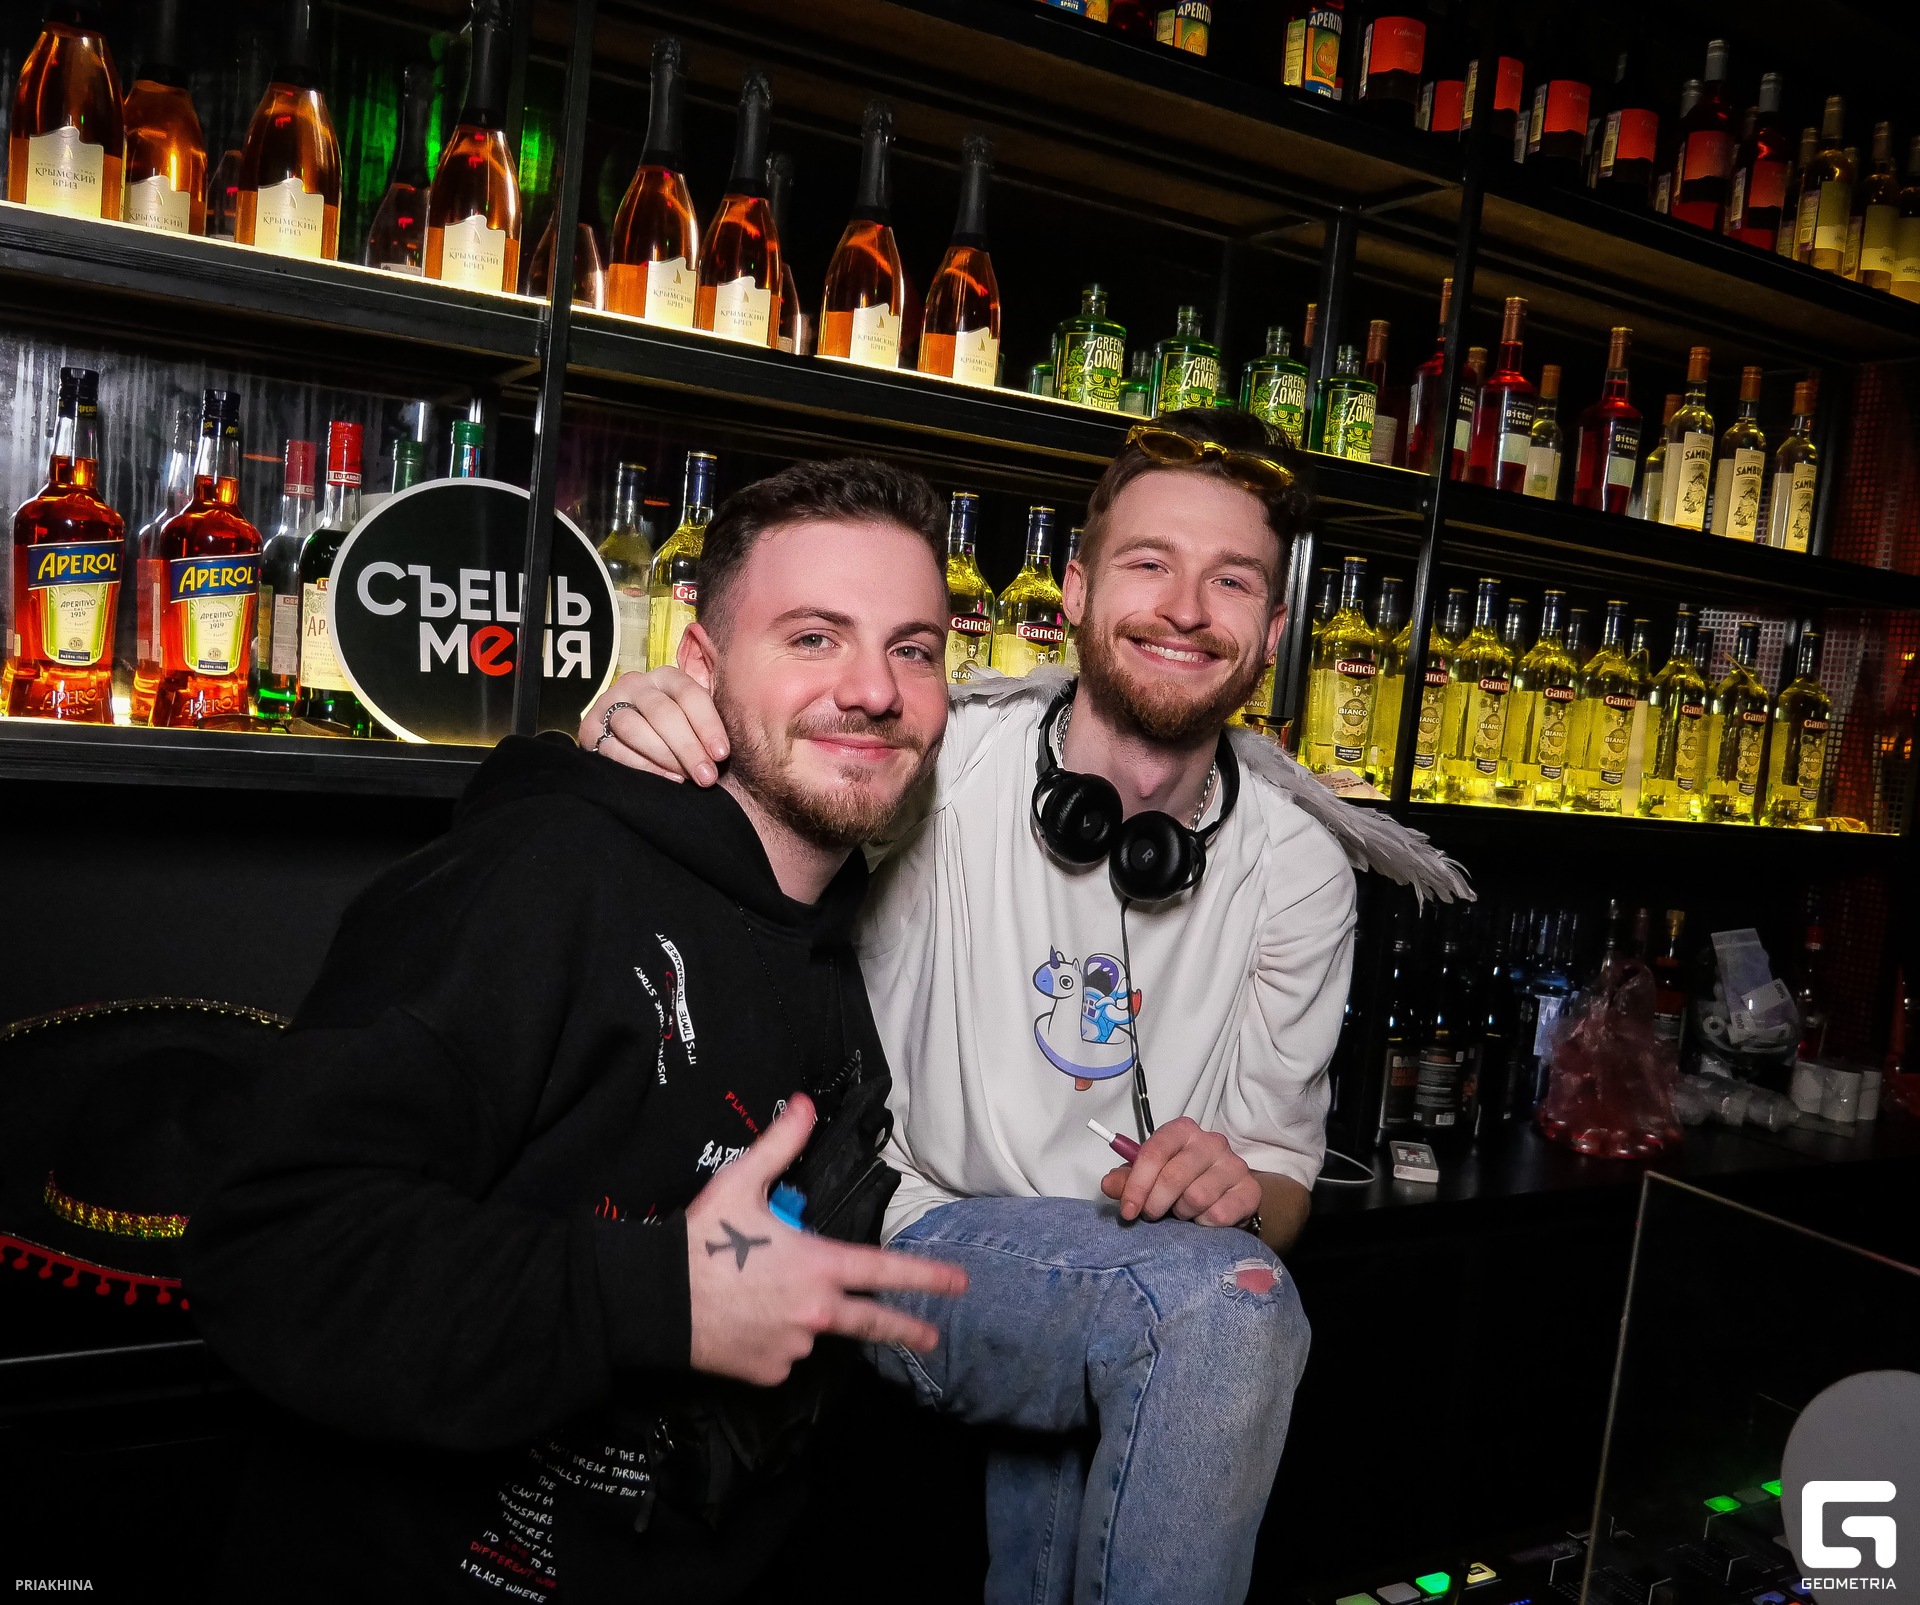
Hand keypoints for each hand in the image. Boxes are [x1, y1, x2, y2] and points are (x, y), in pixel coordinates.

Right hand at [578, 666, 729, 784]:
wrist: (628, 741)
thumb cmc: (675, 733)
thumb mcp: (694, 720)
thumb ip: (710, 722)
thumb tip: (741, 737)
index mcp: (668, 676)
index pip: (690, 695)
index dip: (708, 725)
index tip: (722, 754)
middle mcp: (637, 684)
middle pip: (663, 713)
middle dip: (688, 748)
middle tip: (707, 778)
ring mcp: (611, 702)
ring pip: (635, 727)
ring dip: (664, 756)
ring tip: (685, 779)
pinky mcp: (591, 727)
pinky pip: (614, 748)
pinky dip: (641, 766)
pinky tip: (663, 780)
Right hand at [685, 1093, 967, 1385]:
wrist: (657, 1300)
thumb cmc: (702, 1239)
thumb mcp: (741, 1182)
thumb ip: (780, 1144)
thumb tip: (806, 1104)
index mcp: (819, 1265)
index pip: (886, 1271)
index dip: (928, 1275)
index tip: (960, 1283)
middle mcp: (816, 1311)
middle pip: (875, 1324)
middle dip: (910, 1329)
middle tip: (933, 1336)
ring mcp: (794, 1346)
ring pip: (812, 1331)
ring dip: (803, 1318)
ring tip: (759, 1296)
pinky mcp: (769, 1372)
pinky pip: (781, 1354)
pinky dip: (773, 1340)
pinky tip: (745, 1322)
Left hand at [1099, 1116, 1260, 1228]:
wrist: (1227, 1194)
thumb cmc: (1182, 1181)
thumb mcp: (1150, 1177)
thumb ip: (1127, 1180)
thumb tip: (1108, 1184)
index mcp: (1181, 1131)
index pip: (1154, 1152)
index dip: (1136, 1185)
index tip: (1128, 1211)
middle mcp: (1211, 1141)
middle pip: (1174, 1177)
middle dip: (1156, 1204)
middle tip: (1153, 1214)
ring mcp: (1234, 1164)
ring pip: (1196, 1198)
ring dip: (1182, 1213)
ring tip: (1181, 1212)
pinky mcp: (1250, 1189)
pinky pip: (1219, 1214)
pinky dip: (1204, 1223)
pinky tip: (1202, 1218)